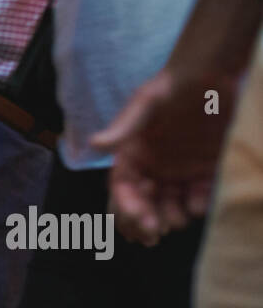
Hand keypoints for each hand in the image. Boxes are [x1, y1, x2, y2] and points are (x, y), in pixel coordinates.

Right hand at [90, 68, 233, 245]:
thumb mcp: (145, 103)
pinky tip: (198, 203)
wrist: (212, 71)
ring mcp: (178, 170)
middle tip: (153, 236)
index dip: (126, 208)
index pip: (121, 189)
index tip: (139, 221)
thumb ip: (122, 127)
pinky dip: (198, 205)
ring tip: (177, 220)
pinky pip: (199, 196)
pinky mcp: (205, 169)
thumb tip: (94, 144)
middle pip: (141, 204)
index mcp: (131, 155)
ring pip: (168, 206)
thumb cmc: (174, 84)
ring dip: (170, 219)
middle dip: (144, 223)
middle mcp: (152, 167)